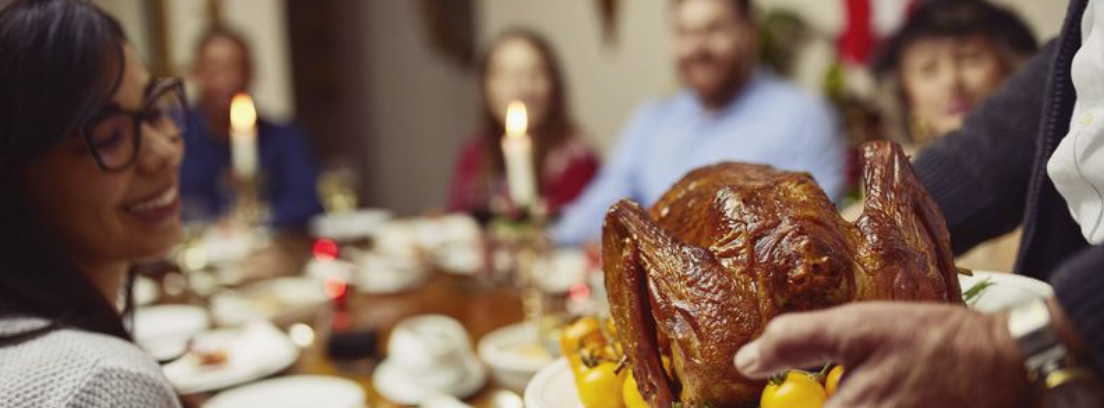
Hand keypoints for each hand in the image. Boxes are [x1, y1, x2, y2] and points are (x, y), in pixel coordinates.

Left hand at [734, 302, 1029, 407]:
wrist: (1010, 365)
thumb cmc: (935, 344)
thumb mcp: (858, 327)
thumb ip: (795, 342)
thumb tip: (745, 360)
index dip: (782, 405)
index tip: (760, 400)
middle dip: (820, 399)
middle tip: (836, 378)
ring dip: (837, 400)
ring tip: (861, 384)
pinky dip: (860, 404)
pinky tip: (878, 391)